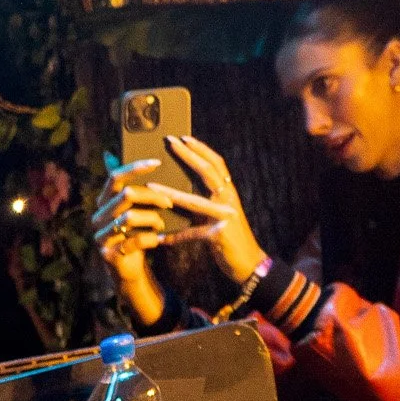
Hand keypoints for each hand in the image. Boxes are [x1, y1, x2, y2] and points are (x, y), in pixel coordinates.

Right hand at [91, 158, 171, 326]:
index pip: (115, 177)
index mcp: (104, 201)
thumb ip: (126, 185)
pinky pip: (135, 241)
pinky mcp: (109, 253)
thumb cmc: (134, 232)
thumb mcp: (131, 208)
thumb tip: (109, 154)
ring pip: (130, 217)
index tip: (157, 162)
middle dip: (153, 196)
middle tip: (169, 202)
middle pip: (127, 194)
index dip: (135, 167)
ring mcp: (101, 235)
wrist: (128, 267)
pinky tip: (159, 240)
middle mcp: (99, 216)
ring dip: (153, 219)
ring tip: (162, 225)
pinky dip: (152, 239)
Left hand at [157, 135, 266, 291]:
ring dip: (170, 194)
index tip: (183, 138)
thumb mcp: (218, 215)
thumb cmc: (230, 237)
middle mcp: (229, 199)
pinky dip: (175, 237)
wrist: (249, 262)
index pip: (216, 163)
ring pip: (194, 201)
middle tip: (170, 141)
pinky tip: (160, 238)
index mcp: (229, 192)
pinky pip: (191, 234)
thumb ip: (204, 201)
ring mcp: (225, 216)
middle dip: (188, 155)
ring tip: (150, 186)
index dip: (201, 149)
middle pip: (209, 171)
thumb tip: (178, 192)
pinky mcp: (218, 236)